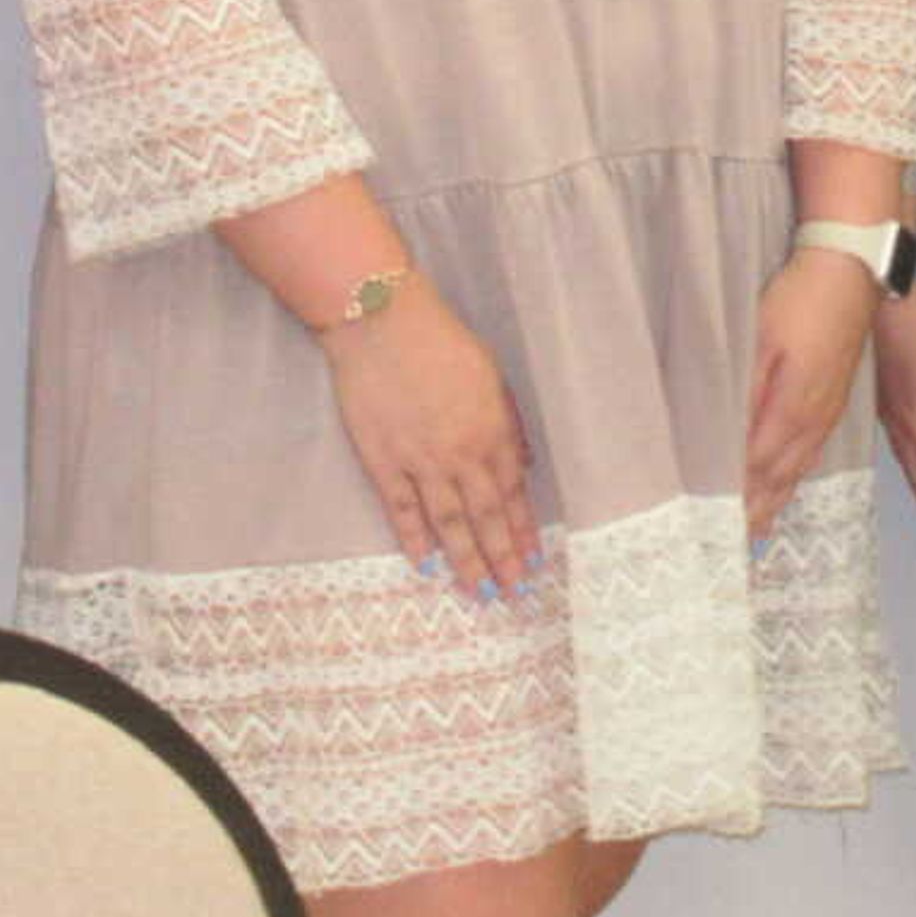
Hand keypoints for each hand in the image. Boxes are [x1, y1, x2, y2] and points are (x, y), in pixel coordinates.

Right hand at [321, 281, 539, 599]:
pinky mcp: (383, 461)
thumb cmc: (441, 341)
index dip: (523, 530)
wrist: (382, 323)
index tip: (533, 561)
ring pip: (449, 524)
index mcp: (492, 431)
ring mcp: (421, 461)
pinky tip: (426, 565)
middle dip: (502, 558)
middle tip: (513, 593)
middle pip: (486, 517)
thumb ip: (510, 423)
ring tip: (480, 593)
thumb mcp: (491, 376)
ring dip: (467, 561)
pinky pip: (402, 510)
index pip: (513, 493)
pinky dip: (414, 540)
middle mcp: (462, 454)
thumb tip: (524, 465)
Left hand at [746, 250, 880, 546]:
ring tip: (757, 526)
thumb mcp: (761, 341)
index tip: (719, 530)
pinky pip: (811, 451)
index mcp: (793, 409)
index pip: (757, 468)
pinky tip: (786, 479)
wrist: (850, 275)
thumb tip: (728, 438)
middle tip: (735, 544)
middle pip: (779, 478)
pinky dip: (794, 475)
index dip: (739, 500)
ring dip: (776, 498)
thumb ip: (746, 392)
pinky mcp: (834, 398)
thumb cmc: (800, 301)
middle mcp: (814, 419)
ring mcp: (828, 410)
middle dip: (757, 511)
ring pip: (798, 468)